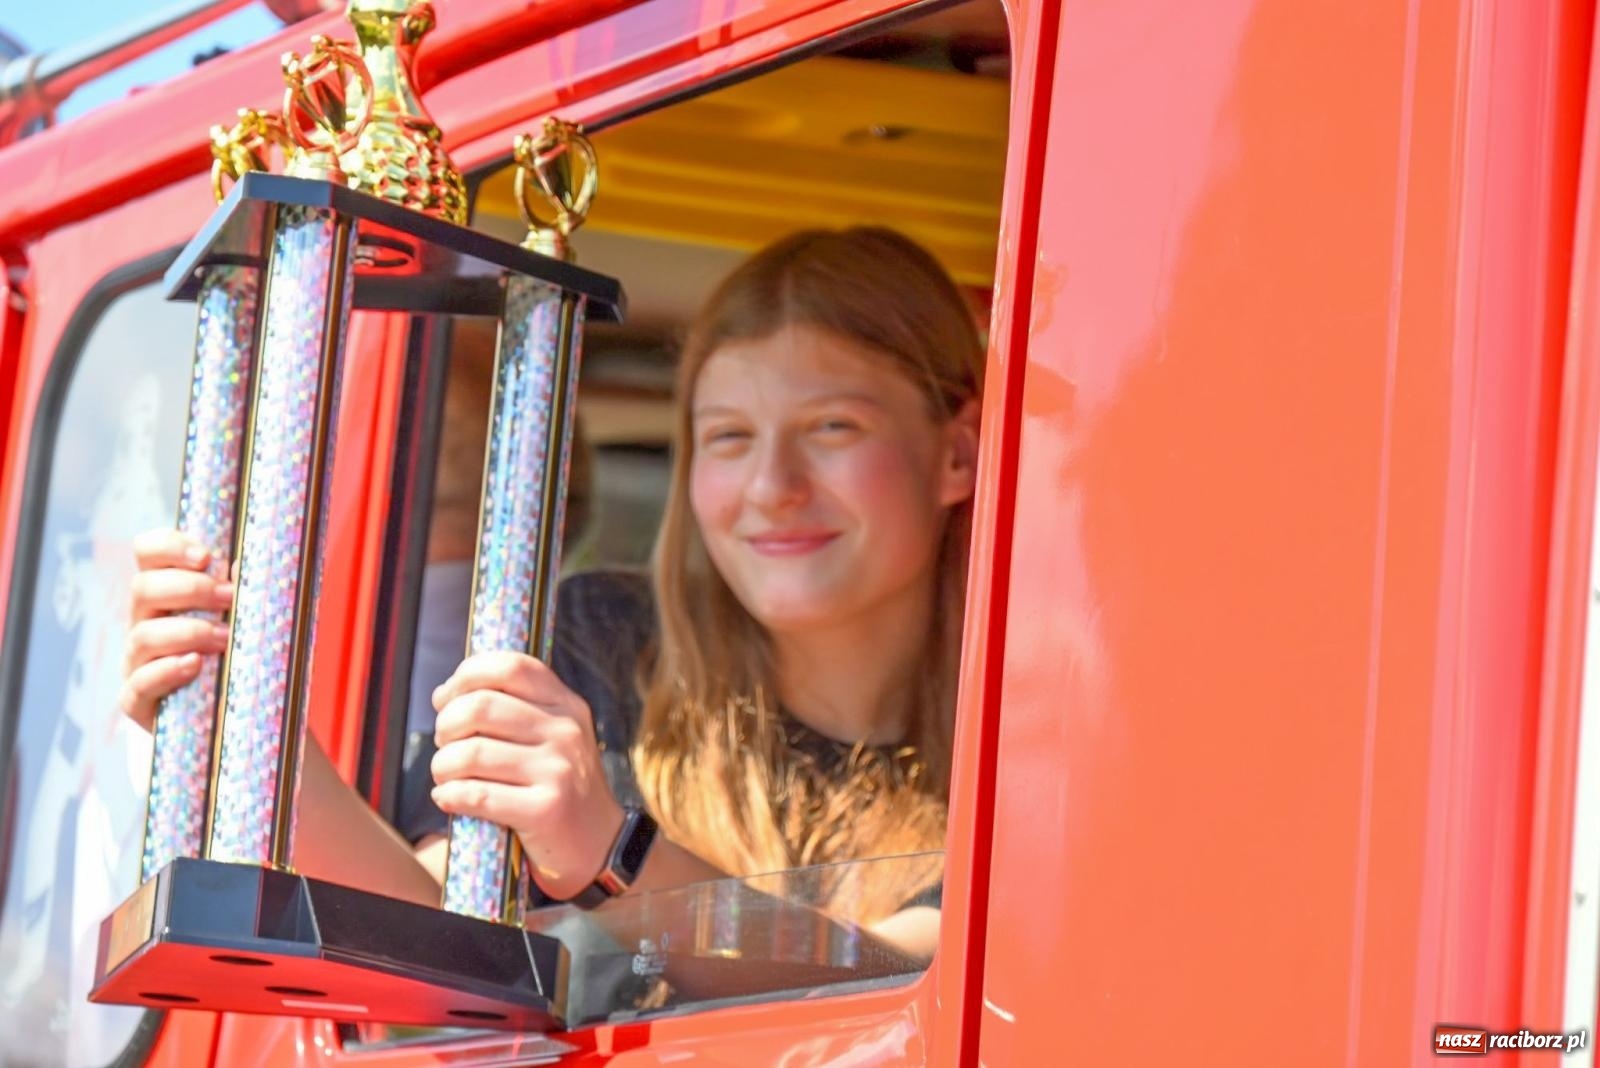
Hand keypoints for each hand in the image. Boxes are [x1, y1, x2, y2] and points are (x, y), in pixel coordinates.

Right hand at [119, 529, 233, 730]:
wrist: (236, 715)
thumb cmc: (242, 655)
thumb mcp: (246, 618)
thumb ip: (245, 592)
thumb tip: (245, 565)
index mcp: (166, 593)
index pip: (148, 552)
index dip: (169, 546)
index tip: (206, 556)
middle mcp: (145, 622)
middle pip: (143, 588)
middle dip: (190, 589)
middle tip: (231, 598)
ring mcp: (137, 662)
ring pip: (143, 636)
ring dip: (188, 631)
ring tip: (226, 639)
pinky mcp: (137, 701)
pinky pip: (139, 684)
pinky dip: (167, 671)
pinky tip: (194, 665)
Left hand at [429, 651, 624, 901]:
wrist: (600, 843)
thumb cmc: (560, 786)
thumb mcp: (552, 737)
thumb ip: (510, 709)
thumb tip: (443, 695)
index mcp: (567, 704)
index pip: (510, 667)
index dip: (466, 675)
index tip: (446, 699)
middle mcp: (566, 731)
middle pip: (480, 706)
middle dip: (445, 725)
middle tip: (444, 744)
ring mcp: (558, 770)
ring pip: (470, 753)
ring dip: (442, 766)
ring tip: (446, 777)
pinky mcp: (546, 809)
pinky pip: (476, 795)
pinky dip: (450, 796)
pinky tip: (449, 798)